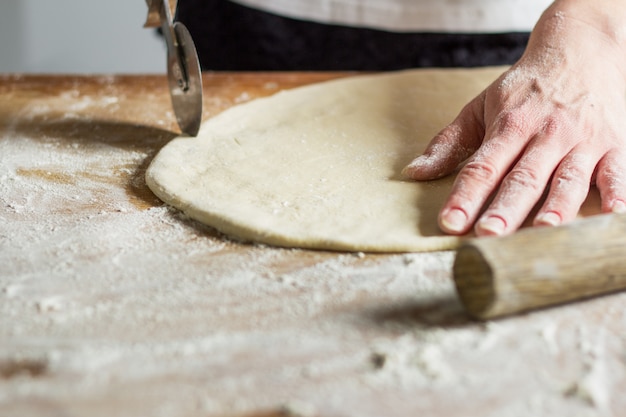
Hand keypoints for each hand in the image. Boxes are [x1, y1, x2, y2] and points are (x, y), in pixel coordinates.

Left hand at [403, 0, 625, 235]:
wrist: (580, 50)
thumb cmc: (524, 88)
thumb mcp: (480, 107)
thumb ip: (448, 142)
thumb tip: (413, 173)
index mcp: (510, 125)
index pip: (483, 166)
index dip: (465, 195)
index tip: (449, 222)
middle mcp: (546, 134)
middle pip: (523, 176)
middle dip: (505, 207)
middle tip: (489, 234)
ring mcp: (582, 140)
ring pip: (568, 178)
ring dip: (556, 206)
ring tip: (543, 230)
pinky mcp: (614, 144)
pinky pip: (617, 171)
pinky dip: (618, 192)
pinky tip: (613, 214)